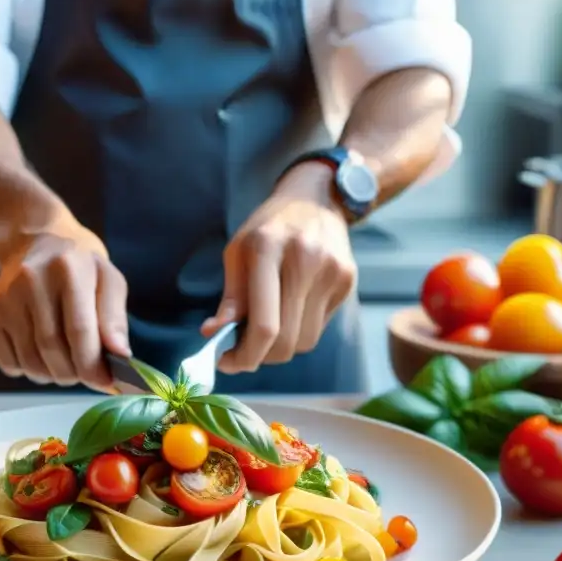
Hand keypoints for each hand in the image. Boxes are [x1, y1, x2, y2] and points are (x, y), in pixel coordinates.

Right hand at [0, 219, 129, 390]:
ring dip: (53, 375)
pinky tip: (41, 353)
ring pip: (31, 363)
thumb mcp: (108, 279)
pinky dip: (30, 371)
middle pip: (53, 351)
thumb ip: (115, 319)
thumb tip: (120, 356)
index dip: (94, 365)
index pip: (79, 330)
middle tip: (86, 372)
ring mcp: (4, 301)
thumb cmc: (79, 266)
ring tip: (66, 362)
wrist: (34, 243)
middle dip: (75, 374)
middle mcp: (30, 281)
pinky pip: (10, 364)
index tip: (106, 383)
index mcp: (67, 268)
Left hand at [202, 166, 356, 373]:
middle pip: (285, 341)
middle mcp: (306, 260)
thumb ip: (230, 297)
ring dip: (279, 348)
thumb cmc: (268, 227)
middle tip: (241, 353)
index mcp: (269, 248)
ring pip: (304, 341)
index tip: (228, 362)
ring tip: (264, 330)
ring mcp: (333, 272)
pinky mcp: (348, 282)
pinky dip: (298, 331)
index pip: (264, 325)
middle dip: (259, 357)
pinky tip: (288, 311)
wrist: (316, 198)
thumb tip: (213, 334)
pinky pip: (319, 328)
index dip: (245, 355)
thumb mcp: (238, 252)